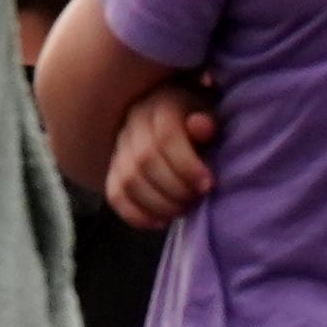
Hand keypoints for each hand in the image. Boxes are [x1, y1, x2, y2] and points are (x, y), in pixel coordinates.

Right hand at [105, 82, 218, 228]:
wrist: (179, 114)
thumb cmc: (201, 116)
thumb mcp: (212, 113)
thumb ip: (208, 121)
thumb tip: (201, 126)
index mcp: (161, 105)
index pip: (166, 137)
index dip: (187, 166)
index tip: (208, 184)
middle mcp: (134, 123)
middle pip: (145, 161)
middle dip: (174, 188)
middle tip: (196, 199)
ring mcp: (120, 147)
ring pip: (128, 181)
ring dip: (157, 204)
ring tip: (182, 210)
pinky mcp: (114, 169)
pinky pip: (115, 195)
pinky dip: (136, 215)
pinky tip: (161, 222)